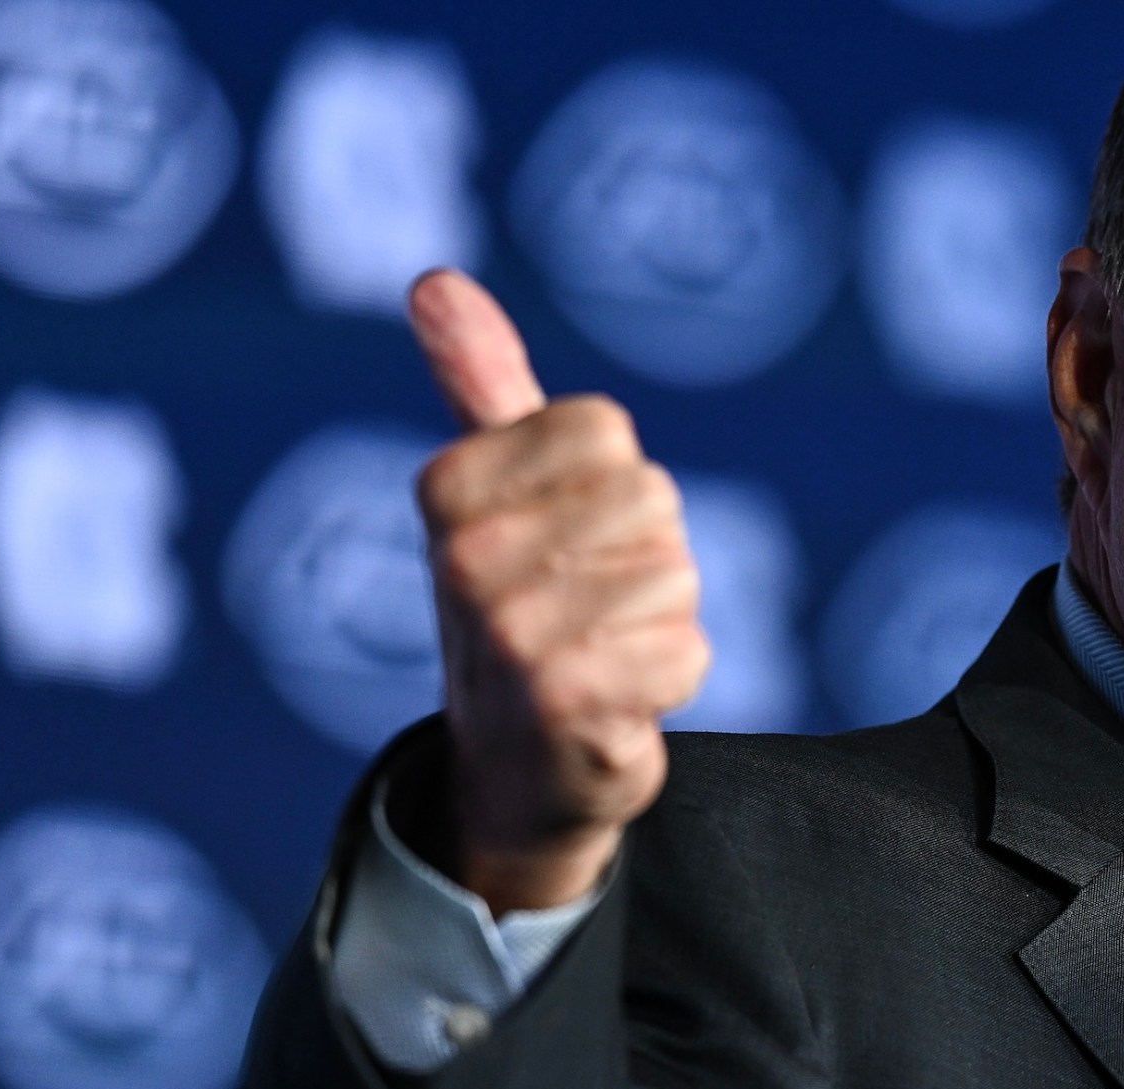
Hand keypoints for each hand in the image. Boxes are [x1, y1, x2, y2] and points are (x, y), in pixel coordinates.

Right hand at [407, 269, 708, 912]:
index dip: (615, 487)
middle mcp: (465, 556)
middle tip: (591, 608)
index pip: (606, 432)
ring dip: (663, 622)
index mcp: (449, 487)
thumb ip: (480, 385)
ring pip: (676, 577)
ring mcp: (510, 633)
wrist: (513, 771)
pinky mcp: (566, 703)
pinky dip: (674, 678)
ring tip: (603, 655)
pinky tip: (621, 704)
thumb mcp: (494, 494)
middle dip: (649, 557)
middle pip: (654, 501)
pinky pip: (688, 651)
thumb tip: (435, 281)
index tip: (568, 540)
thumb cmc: (519, 611)